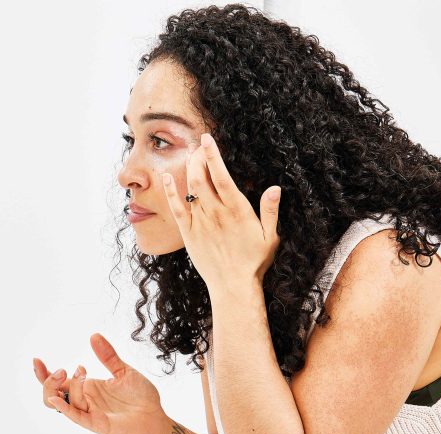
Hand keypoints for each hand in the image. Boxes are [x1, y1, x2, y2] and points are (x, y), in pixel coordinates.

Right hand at [33, 333, 166, 433]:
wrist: (156, 417)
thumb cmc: (140, 397)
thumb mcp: (123, 370)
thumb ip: (108, 356)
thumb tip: (94, 336)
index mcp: (87, 388)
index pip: (58, 382)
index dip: (43, 373)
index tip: (37, 359)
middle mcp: (84, 400)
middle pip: (52, 393)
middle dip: (50, 380)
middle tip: (64, 370)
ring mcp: (89, 412)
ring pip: (64, 401)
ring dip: (69, 385)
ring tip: (83, 371)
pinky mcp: (96, 424)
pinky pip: (75, 417)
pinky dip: (64, 407)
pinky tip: (57, 397)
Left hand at [161, 133, 281, 286]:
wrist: (233, 286)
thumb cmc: (254, 262)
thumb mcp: (271, 237)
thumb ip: (270, 211)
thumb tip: (274, 188)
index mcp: (236, 210)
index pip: (222, 175)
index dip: (213, 155)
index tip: (208, 138)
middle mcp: (216, 213)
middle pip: (202, 177)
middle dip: (198, 156)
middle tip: (199, 145)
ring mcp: (200, 222)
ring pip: (189, 188)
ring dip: (188, 168)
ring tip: (189, 154)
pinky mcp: (188, 233)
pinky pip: (176, 208)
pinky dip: (170, 191)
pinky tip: (165, 177)